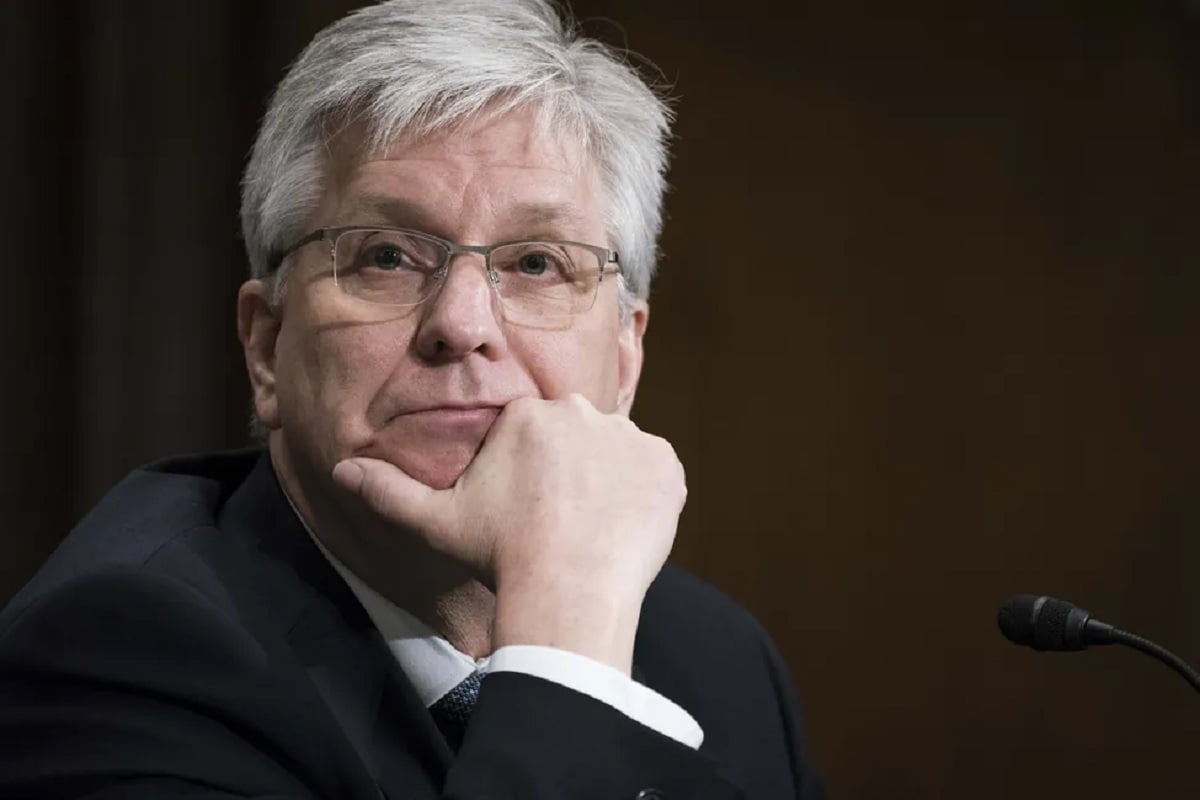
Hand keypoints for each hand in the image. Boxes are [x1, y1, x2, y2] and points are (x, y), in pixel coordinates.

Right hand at [330, 394, 686, 672]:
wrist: (567, 590)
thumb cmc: (499, 554)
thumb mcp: (436, 522)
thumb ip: (389, 490)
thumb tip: (341, 469)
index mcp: (526, 414)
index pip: (531, 435)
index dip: (527, 476)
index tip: (525, 511)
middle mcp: (580, 411)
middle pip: (575, 439)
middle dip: (567, 473)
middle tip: (557, 522)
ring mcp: (629, 436)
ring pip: (615, 455)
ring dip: (606, 483)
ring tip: (589, 529)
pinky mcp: (666, 465)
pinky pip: (655, 473)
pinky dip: (643, 496)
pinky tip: (619, 528)